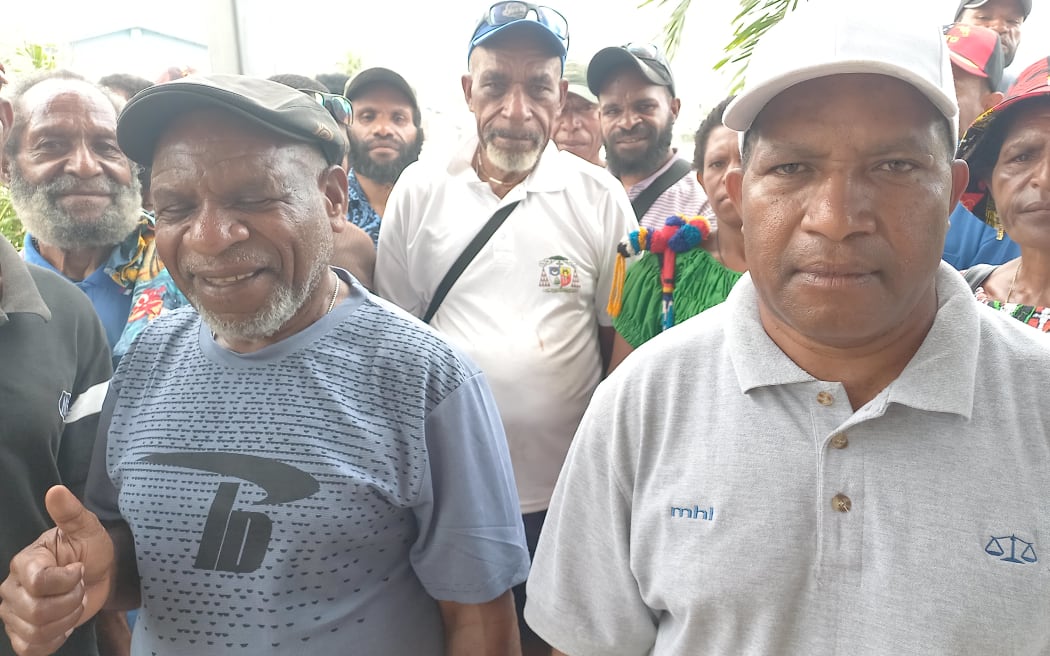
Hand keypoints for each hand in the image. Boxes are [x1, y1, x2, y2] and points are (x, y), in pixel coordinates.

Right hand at [0, 486, 114, 655]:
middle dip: (71, 601)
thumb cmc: (90, 549)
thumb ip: (71, 512)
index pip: (37, 583)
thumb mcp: (87, 528)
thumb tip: (56, 491)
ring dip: (67, 619)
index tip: (79, 570)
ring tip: (73, 603)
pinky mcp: (22, 635)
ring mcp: (13, 614)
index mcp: (25, 562)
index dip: (66, 581)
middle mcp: (12, 589)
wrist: (100, 574)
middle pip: (37, 611)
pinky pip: (32, 648)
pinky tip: (64, 623)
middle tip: (79, 588)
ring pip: (37, 631)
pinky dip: (55, 639)